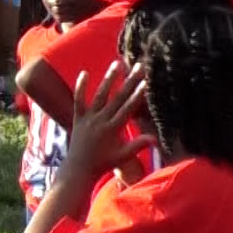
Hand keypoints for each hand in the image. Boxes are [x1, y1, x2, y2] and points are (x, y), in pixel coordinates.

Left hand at [57, 61, 154, 185]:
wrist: (79, 169)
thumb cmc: (103, 164)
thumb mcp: (122, 156)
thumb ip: (137, 146)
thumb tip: (155, 139)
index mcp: (113, 129)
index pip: (128, 108)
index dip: (137, 94)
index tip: (145, 82)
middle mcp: (100, 120)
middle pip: (117, 97)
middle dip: (129, 81)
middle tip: (138, 66)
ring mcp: (88, 118)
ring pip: (100, 95)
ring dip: (109, 79)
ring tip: (117, 63)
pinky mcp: (77, 118)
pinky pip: (78, 100)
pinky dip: (81, 87)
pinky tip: (84, 72)